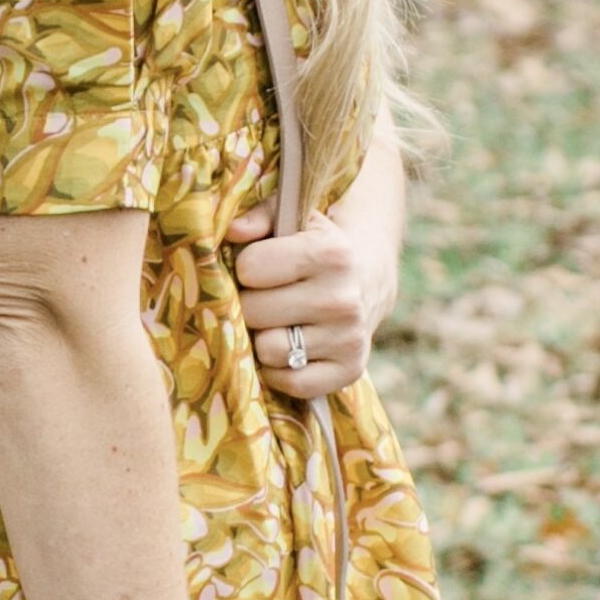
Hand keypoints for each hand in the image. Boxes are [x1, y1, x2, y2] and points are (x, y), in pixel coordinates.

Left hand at [231, 196, 393, 402]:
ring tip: (277, 322)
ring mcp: (349, 338)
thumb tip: (233, 231)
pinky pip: (291, 383)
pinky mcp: (350, 370)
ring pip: (269, 350)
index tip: (258, 267)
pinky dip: (281, 370)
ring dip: (264, 338)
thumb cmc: (312, 247)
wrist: (366, 280)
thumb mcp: (291, 219)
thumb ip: (258, 216)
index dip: (246, 267)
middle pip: (254, 311)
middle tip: (264, 297)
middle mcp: (343, 298)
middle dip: (250, 303)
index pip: (251, 268)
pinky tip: (289, 348)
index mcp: (331, 254)